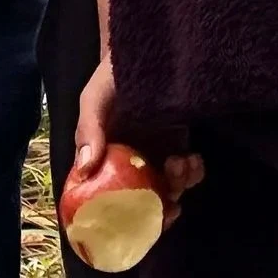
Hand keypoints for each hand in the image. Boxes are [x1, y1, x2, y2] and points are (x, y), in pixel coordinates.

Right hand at [75, 53, 203, 225]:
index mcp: (102, 160)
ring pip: (167, 190)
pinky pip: (187, 172)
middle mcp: (127, 164)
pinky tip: (192, 158)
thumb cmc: (111, 75)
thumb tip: (84, 169)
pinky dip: (192, 172)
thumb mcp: (94, 98)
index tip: (135, 227)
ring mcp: (153, 156)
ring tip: (180, 163)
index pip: (104, 201)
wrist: (145, 51)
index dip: (119, 222)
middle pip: (141, 204)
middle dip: (158, 212)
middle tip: (170, 208)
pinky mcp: (176, 145)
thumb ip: (88, 129)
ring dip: (177, 187)